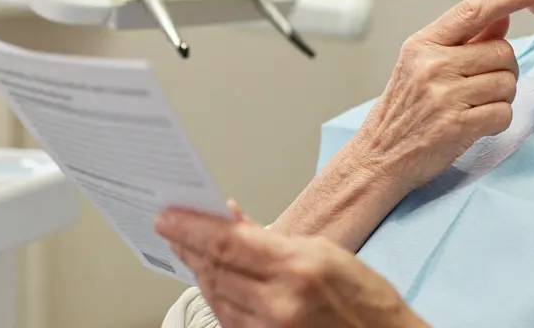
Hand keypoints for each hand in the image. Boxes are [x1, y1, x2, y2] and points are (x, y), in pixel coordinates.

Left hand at [157, 202, 427, 327]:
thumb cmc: (365, 298)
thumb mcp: (324, 251)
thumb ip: (273, 239)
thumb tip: (233, 221)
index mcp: (296, 269)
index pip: (227, 243)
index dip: (191, 228)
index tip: (168, 216)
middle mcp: (278, 303)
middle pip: (215, 270)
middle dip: (188, 246)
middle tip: (170, 227)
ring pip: (215, 297)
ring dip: (198, 271)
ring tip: (186, 249)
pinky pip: (227, 321)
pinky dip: (215, 297)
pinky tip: (209, 280)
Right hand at [355, 0, 533, 191]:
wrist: (379, 156)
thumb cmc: (406, 109)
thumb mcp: (424, 65)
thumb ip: (465, 40)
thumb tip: (503, 15)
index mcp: (423, 44)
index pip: (473, 10)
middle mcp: (432, 65)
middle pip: (502, 51)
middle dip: (503, 68)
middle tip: (482, 86)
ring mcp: (444, 95)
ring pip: (507, 83)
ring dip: (501, 97)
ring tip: (474, 106)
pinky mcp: (456, 126)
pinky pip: (504, 113)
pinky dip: (498, 120)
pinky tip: (476, 125)